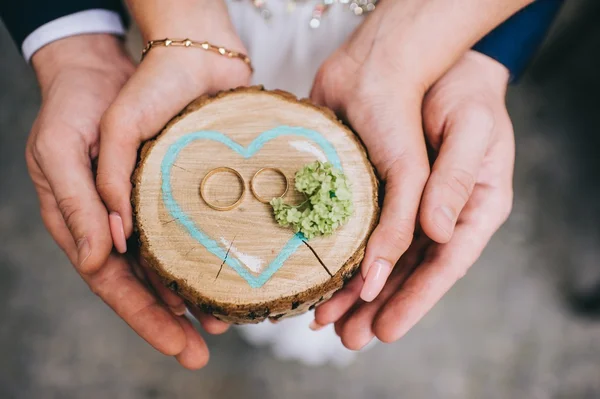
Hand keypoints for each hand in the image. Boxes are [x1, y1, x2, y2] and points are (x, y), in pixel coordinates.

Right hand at [94, 1, 249, 360]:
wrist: (106, 68)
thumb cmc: (74, 107)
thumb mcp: (60, 150)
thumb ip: (76, 204)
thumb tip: (97, 258)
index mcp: (83, 225)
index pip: (114, 284)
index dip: (145, 318)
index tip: (178, 344)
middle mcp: (116, 227)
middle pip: (145, 286)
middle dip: (173, 322)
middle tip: (204, 349)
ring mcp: (145, 212)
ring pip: (170, 265)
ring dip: (196, 295)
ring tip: (227, 319)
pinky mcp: (172, 192)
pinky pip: (189, 231)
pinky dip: (206, 253)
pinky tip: (229, 269)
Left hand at [314, 50, 513, 348]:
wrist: (433, 64)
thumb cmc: (465, 93)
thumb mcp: (472, 128)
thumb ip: (456, 179)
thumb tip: (437, 230)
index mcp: (476, 208)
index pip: (447, 263)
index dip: (416, 299)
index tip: (386, 327)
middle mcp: (444, 216)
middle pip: (411, 273)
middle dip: (379, 307)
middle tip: (349, 339)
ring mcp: (415, 208)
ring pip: (386, 261)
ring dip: (356, 293)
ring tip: (327, 323)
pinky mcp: (387, 195)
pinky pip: (367, 234)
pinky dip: (348, 258)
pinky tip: (325, 279)